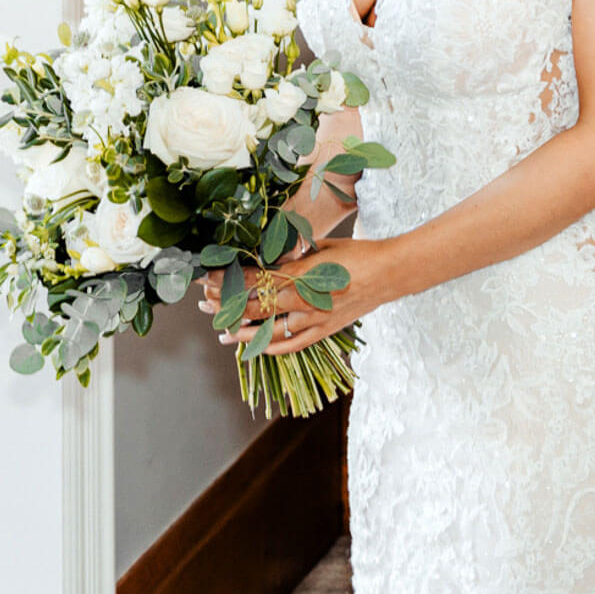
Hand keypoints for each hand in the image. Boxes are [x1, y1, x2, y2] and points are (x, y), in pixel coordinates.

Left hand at [197, 237, 389, 353]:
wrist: (389, 274)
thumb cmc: (356, 254)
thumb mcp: (319, 246)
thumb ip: (291, 255)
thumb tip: (267, 257)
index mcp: (299, 273)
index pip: (253, 279)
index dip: (227, 280)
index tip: (207, 278)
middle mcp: (302, 299)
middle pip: (254, 306)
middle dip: (226, 305)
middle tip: (205, 303)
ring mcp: (313, 319)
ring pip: (268, 330)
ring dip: (242, 331)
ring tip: (221, 331)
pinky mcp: (323, 331)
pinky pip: (291, 345)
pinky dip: (270, 347)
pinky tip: (254, 346)